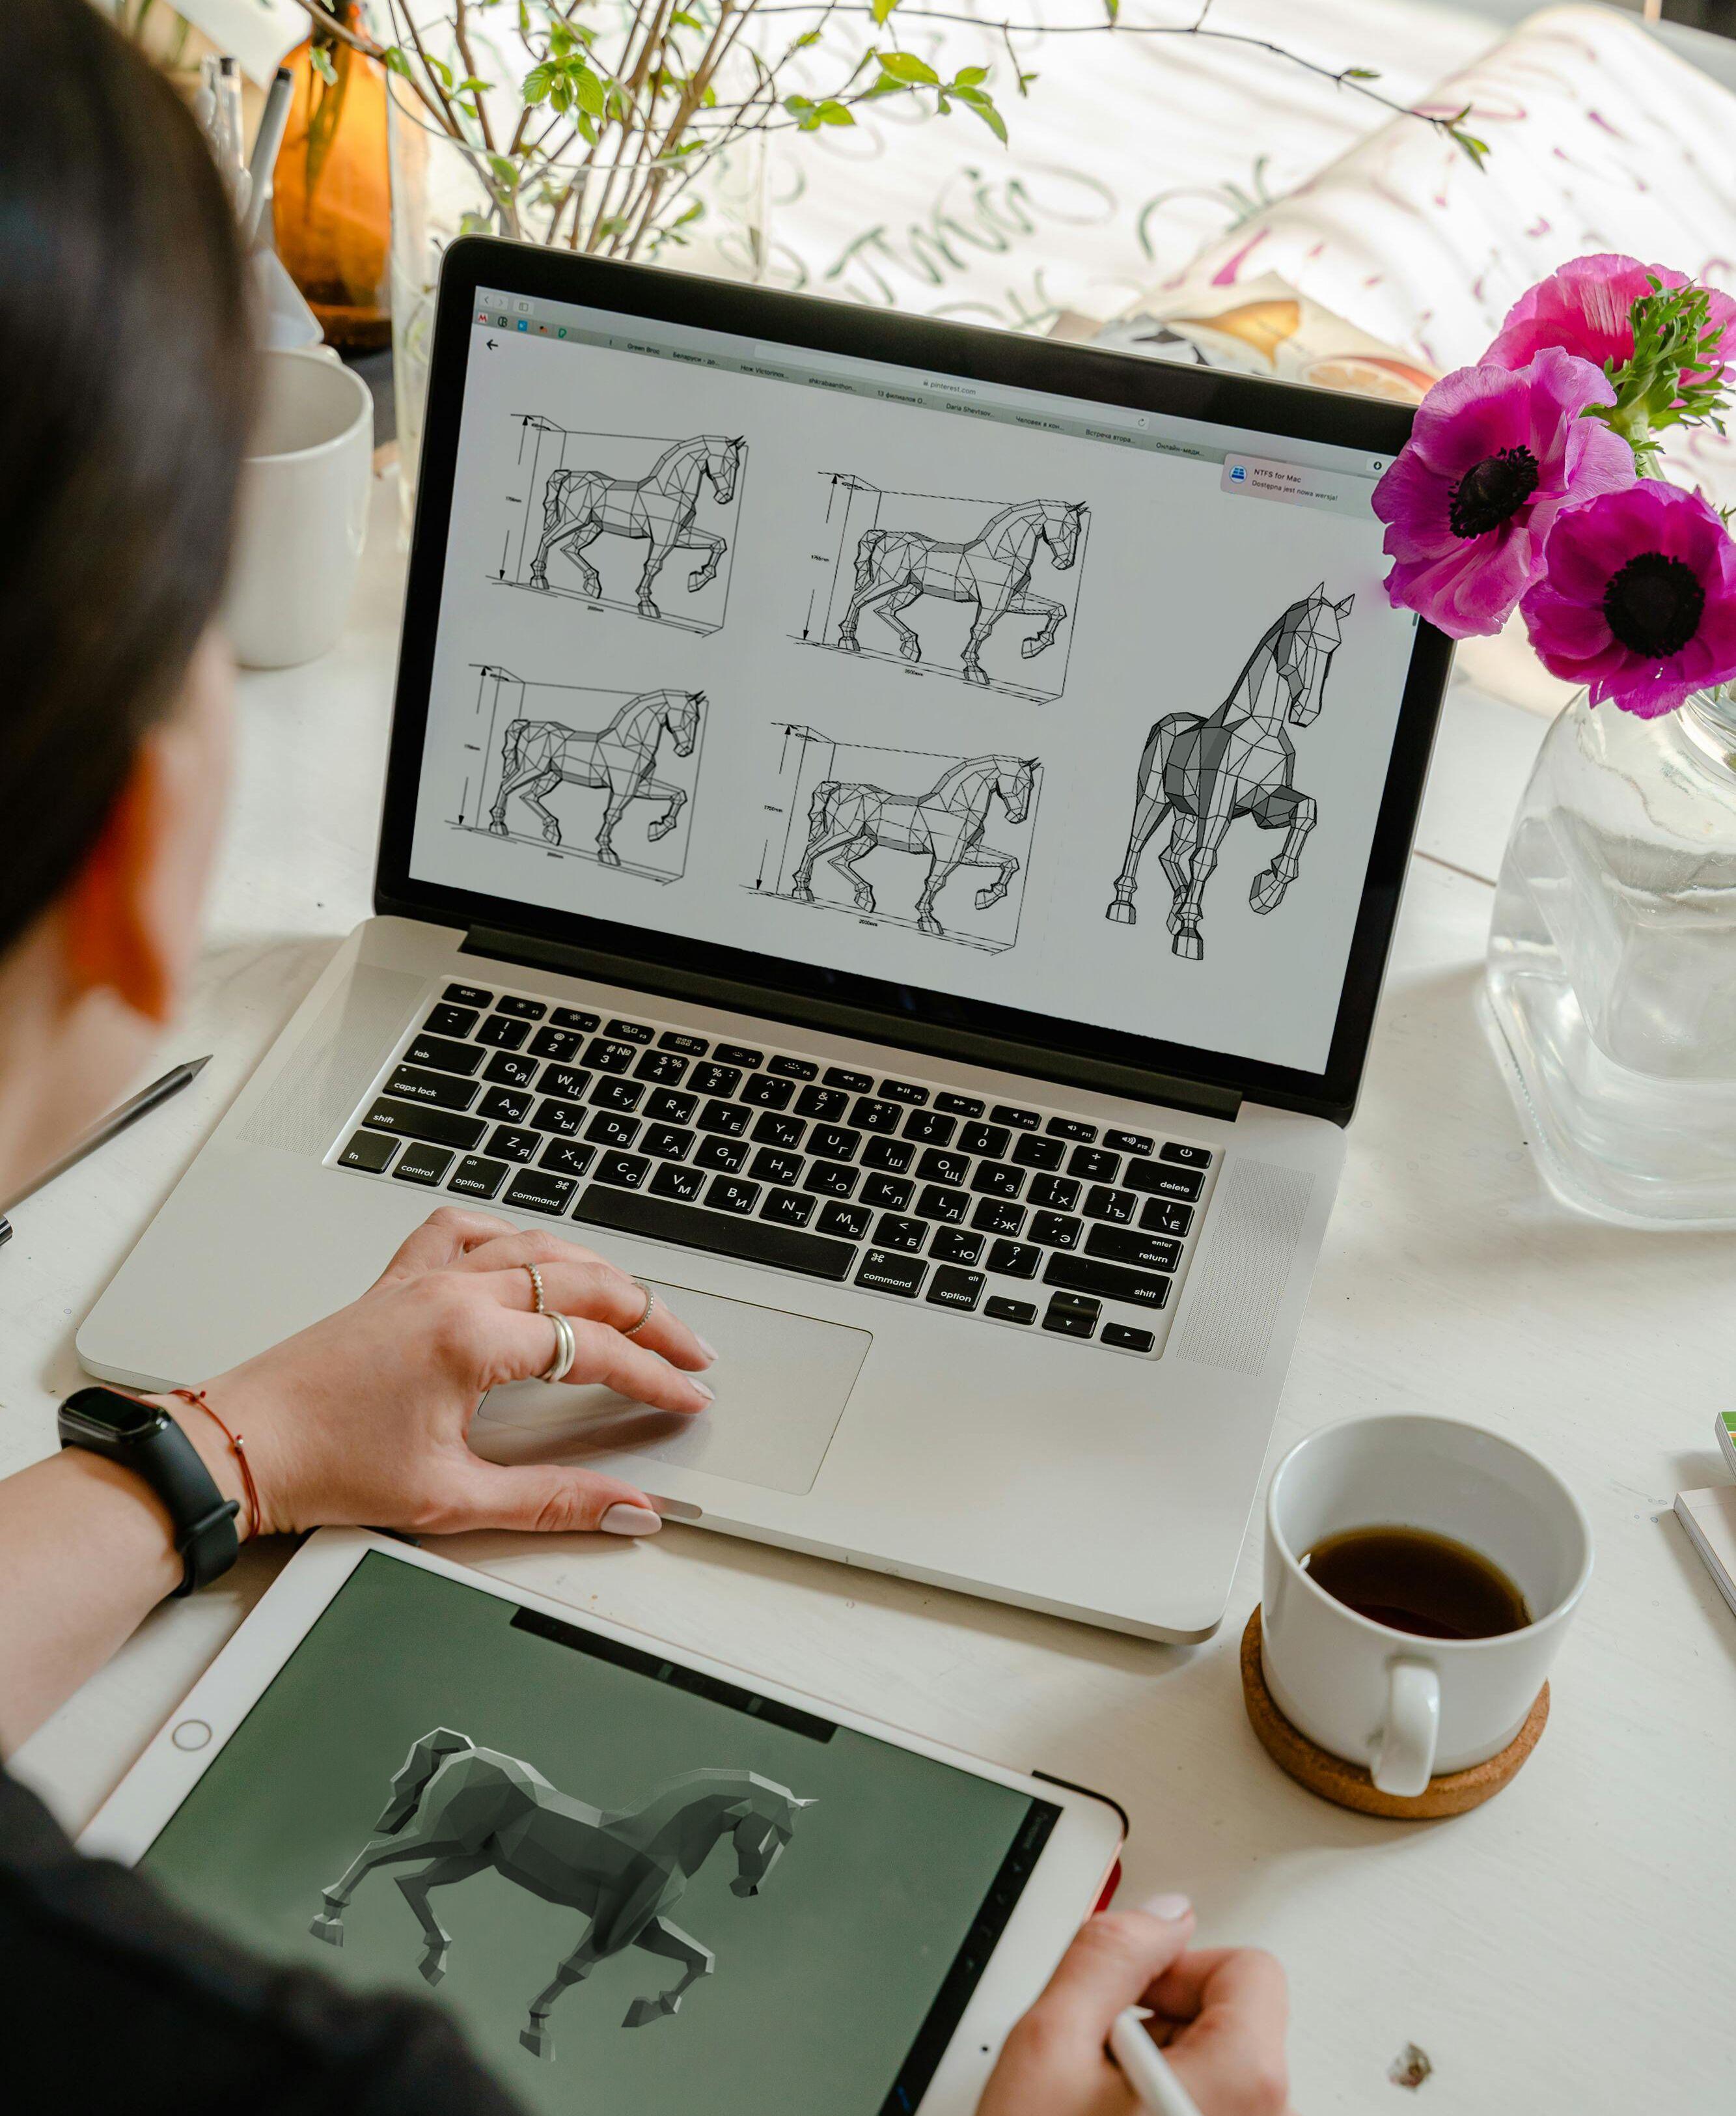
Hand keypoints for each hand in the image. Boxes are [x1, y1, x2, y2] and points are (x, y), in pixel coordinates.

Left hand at [158, 1209, 714, 1541]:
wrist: (243, 1448)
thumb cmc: (325, 1467)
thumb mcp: (453, 1499)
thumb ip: (553, 1501)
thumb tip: (625, 1507)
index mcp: (472, 1340)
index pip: (595, 1349)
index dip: (654, 1376)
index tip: (686, 1396)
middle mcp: (452, 1293)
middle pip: (583, 1282)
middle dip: (650, 1317)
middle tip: (688, 1350)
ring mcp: (424, 1278)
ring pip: (536, 1246)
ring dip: (597, 1272)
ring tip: (635, 1304)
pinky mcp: (397, 1281)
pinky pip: (466, 1230)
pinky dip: (511, 1235)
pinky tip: (530, 1255)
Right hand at [978, 1900, 1290, 2115]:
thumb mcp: (1048, 2044)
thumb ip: (1107, 1956)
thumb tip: (1159, 1917)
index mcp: (1244, 2082)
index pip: (1250, 1969)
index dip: (1174, 1969)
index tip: (1122, 2000)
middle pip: (1236, 2026)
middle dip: (1159, 2027)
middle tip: (1094, 2066)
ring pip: (1219, 2079)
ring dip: (1156, 2079)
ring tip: (1094, 2114)